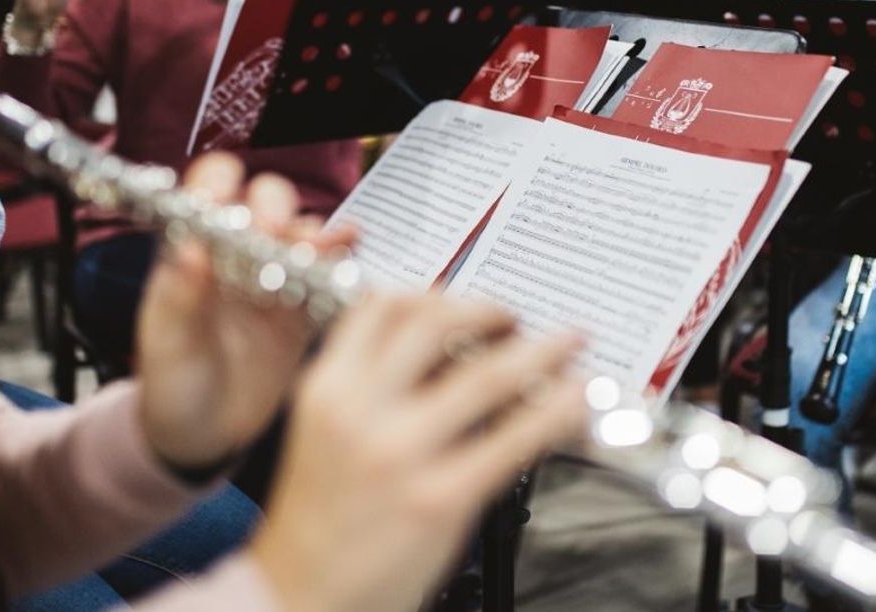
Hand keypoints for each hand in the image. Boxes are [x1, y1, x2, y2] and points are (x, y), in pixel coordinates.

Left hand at [133, 155, 353, 469]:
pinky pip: (328, 271)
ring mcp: (273, 278)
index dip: (220, 186)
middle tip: (276, 235)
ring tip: (317, 251)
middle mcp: (236, 255)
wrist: (205, 437)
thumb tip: (190, 248)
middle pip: (263, 201)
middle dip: (274, 207)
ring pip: (301, 231)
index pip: (206, 192)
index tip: (230, 204)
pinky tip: (351, 248)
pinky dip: (341, 256)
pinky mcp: (304, 307)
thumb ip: (179, 299)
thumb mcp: (168, 348)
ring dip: (311, 233)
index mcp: (193, 252)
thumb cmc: (174, 388)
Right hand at [250, 297, 586, 611]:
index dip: (436, 293)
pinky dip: (556, 411)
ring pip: (488, 374)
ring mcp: (401, 454)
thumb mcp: (324, 434)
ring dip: (542, 350)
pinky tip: (575, 401)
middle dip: (492, 312)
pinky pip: (514, 440)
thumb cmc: (320, 520)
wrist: (299, 597)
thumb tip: (448, 351)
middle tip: (520, 321)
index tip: (467, 303)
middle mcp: (361, 411)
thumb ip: (372, 387)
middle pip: (439, 324)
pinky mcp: (440, 499)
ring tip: (571, 344)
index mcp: (327, 388)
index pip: (384, 307)